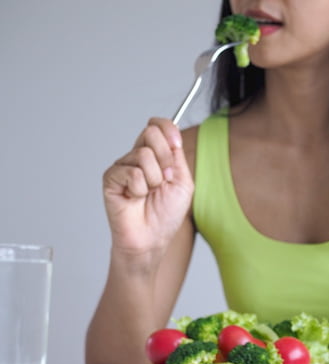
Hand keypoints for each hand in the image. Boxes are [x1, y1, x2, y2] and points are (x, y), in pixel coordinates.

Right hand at [102, 118, 193, 258]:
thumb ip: (177, 156)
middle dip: (165, 159)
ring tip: (149, 194)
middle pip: (150, 133)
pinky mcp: (111, 178)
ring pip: (143, 155)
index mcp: (156, 155)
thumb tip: (171, 134)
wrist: (151, 238)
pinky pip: (131, 173)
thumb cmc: (166, 214)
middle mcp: (138, 157)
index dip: (168, 129)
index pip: (158, 126)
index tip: (176, 144)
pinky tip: (135, 198)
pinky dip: (139, 189)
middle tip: (163, 180)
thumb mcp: (183, 182)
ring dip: (153, 180)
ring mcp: (123, 166)